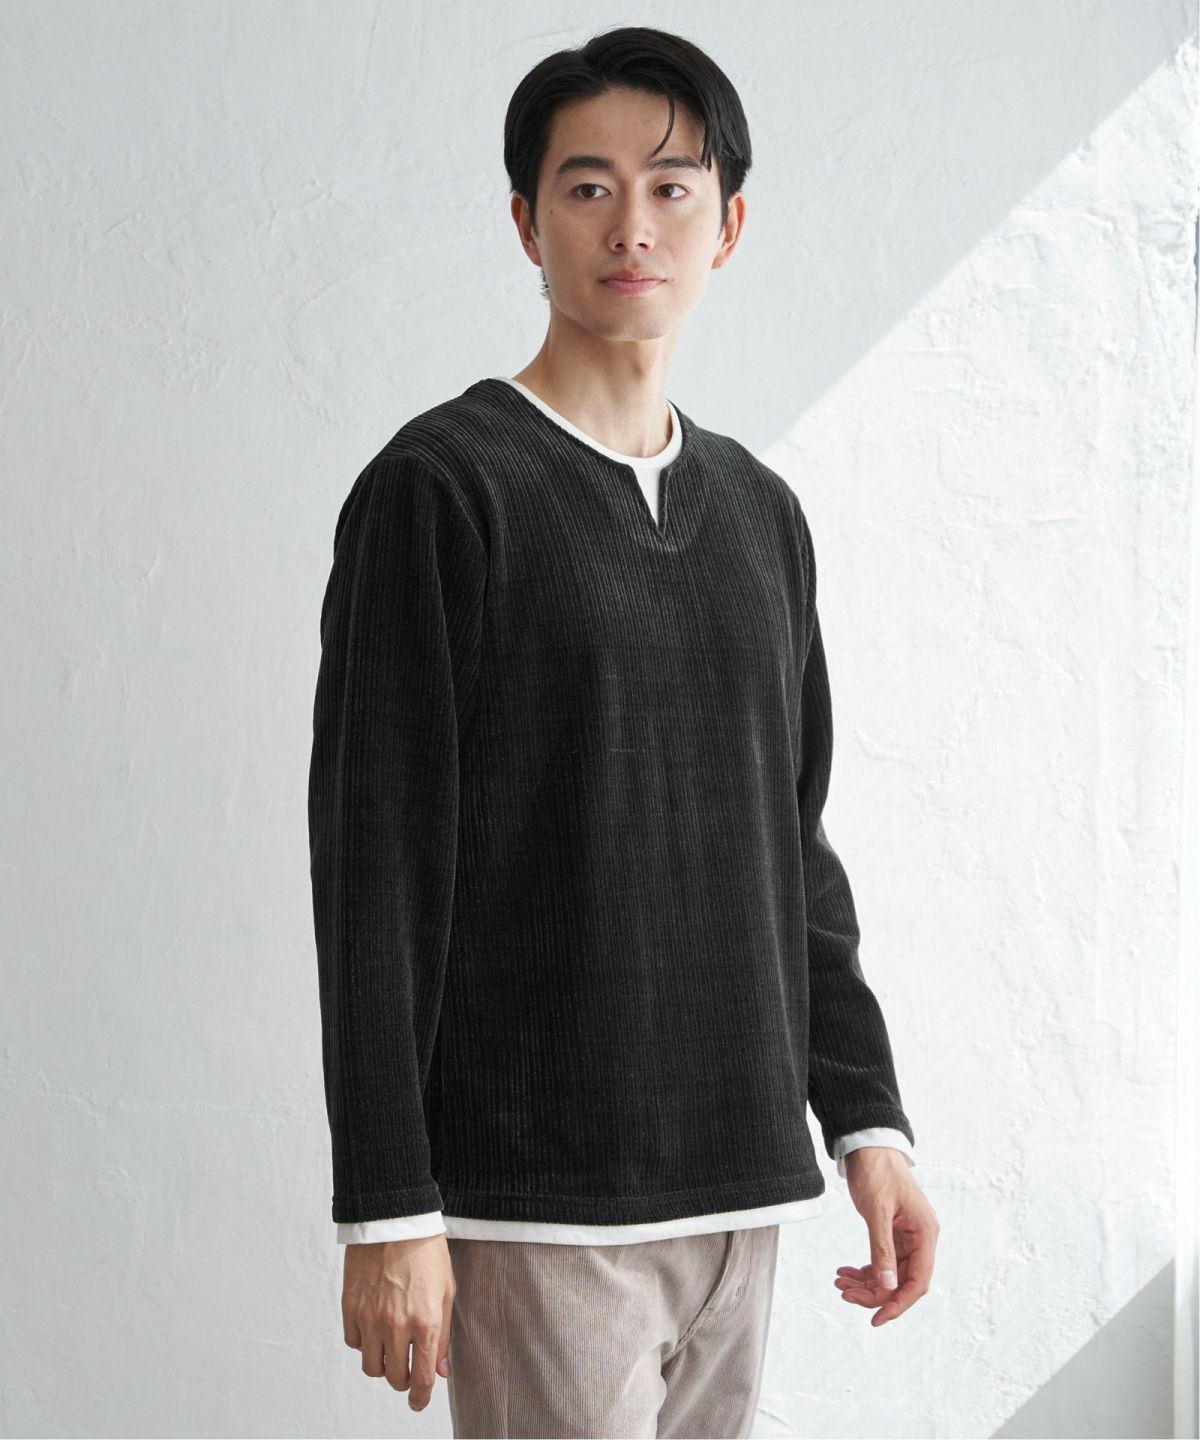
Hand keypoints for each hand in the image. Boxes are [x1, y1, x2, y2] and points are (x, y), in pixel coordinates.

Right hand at [342, 1235, 455, 1408]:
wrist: (394, 1219)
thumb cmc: (426, 1251)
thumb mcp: (446, 1291)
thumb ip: (444, 1335)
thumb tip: (440, 1371)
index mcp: (426, 1321)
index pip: (422, 1378)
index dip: (421, 1398)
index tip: (419, 1403)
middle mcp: (396, 1325)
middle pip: (394, 1378)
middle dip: (403, 1379)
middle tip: (407, 1367)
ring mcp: (370, 1317)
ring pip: (371, 1366)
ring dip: (382, 1363)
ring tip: (390, 1346)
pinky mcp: (350, 1307)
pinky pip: (354, 1342)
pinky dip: (364, 1342)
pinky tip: (374, 1325)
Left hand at [834, 1147, 937, 1326]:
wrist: (868, 1145)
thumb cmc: (877, 1171)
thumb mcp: (876, 1211)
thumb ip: (882, 1249)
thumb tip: (888, 1286)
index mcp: (925, 1233)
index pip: (918, 1281)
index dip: (898, 1304)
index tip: (876, 1319)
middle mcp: (921, 1238)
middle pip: (903, 1281)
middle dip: (874, 1293)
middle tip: (845, 1294)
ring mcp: (908, 1236)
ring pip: (891, 1273)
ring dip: (866, 1282)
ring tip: (840, 1283)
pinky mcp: (894, 1233)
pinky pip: (883, 1261)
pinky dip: (865, 1269)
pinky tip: (846, 1272)